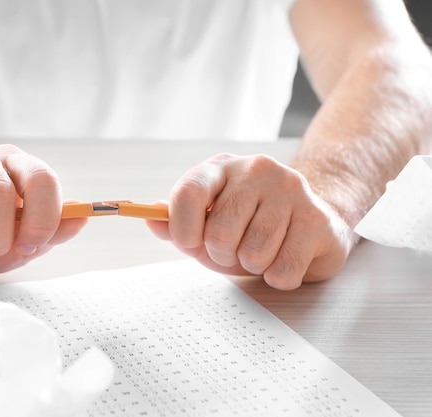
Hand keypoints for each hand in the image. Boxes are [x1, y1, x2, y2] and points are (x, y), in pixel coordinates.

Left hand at [146, 153, 354, 289]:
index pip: (189, 193)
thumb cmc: (249, 227)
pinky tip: (285, 258)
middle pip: (220, 232)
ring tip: (262, 251)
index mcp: (221, 167)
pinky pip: (283, 270)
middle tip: (234, 250)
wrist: (311, 223)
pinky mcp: (317, 218)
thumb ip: (176, 225)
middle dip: (222, 255)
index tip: (190, 244)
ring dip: (253, 266)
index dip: (183, 228)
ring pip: (254, 253)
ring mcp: (291, 190)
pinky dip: (279, 277)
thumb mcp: (207, 225)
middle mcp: (256, 169)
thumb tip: (149, 218)